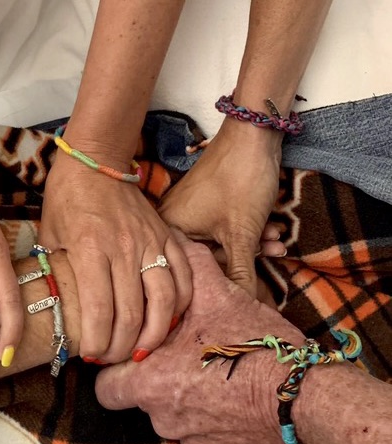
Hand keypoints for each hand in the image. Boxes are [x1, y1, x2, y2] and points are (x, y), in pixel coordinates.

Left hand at [41, 149, 191, 362]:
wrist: (96, 160)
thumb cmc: (66, 198)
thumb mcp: (49, 236)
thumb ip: (57, 272)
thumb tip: (59, 309)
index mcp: (90, 250)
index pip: (99, 310)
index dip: (97, 342)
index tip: (89, 356)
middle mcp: (123, 249)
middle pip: (131, 313)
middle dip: (121, 347)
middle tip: (112, 359)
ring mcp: (150, 242)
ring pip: (163, 300)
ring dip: (154, 333)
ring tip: (141, 350)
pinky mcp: (167, 236)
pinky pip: (183, 277)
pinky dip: (179, 304)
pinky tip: (168, 320)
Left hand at [95, 232, 303, 443]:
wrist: (305, 398)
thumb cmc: (257, 348)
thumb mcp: (220, 295)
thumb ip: (188, 265)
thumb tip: (171, 237)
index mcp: (148, 383)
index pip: (105, 385)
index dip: (117, 367)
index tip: (135, 352)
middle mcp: (160, 416)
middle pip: (136, 399)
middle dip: (150, 379)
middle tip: (177, 355)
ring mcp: (186, 437)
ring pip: (166, 414)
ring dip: (179, 394)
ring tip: (207, 368)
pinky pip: (193, 430)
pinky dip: (204, 413)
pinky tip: (226, 392)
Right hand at [158, 119, 286, 297]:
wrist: (254, 133)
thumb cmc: (240, 181)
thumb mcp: (242, 235)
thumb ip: (239, 275)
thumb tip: (240, 308)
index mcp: (168, 231)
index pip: (188, 272)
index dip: (218, 282)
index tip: (241, 289)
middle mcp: (170, 223)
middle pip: (204, 258)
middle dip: (243, 258)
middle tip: (270, 255)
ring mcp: (188, 211)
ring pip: (218, 242)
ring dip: (251, 244)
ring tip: (277, 240)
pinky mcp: (204, 203)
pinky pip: (222, 227)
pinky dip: (246, 230)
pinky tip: (271, 228)